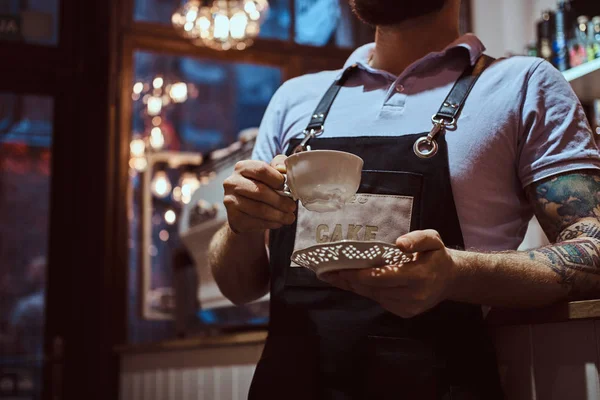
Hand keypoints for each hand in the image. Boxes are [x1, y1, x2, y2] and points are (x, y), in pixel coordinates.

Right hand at [223, 155, 296, 233]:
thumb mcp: (271, 173)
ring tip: (290, 217)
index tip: (286, 187)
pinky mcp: (233, 218)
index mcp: (242, 167)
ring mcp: (230, 201)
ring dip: (279, 215)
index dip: (277, 179)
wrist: (246, 210)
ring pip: (260, 209)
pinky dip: (272, 223)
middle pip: (260, 191)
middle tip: (292, 207)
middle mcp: (232, 183)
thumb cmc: (262, 187)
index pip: (261, 170)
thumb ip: (279, 165)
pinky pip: (256, 222)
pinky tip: (279, 222)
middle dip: (280, 201)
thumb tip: (283, 169)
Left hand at [320, 230, 458, 317]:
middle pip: (375, 289)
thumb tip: (400, 243)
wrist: (450, 280)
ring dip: (356, 287)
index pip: (383, 276)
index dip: (361, 274)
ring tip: (336, 276)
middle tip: (330, 271)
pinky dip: (367, 292)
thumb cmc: (437, 256)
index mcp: (420, 275)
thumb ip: (417, 239)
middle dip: (352, 280)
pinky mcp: (405, 313)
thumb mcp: (433, 239)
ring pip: (375, 296)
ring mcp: (409, 307)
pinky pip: (380, 302)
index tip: (342, 268)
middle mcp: (414, 295)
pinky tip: (353, 284)